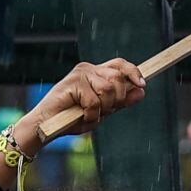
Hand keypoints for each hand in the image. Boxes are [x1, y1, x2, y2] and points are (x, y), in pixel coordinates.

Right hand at [25, 59, 146, 142]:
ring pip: (108, 89)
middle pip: (118, 78)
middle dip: (117, 100)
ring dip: (104, 108)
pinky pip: (94, 101)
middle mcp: (89, 69)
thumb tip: (142, 91)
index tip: (143, 84)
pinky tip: (82, 117)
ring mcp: (80, 74)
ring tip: (91, 114)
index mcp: (97, 73)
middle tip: (104, 111)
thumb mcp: (103, 111)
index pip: (120, 65)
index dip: (133, 72)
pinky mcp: (72, 83)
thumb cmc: (74, 118)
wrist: (48, 125)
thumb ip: (121, 101)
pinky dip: (92, 115)